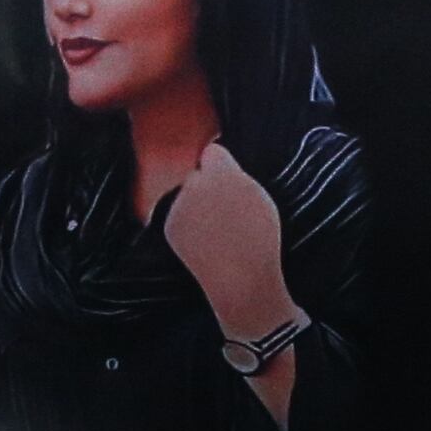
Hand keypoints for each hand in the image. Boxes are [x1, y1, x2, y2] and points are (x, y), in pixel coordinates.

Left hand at [164, 139, 293, 341]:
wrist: (240, 279)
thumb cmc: (258, 241)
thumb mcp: (260, 199)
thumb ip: (237, 176)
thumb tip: (218, 160)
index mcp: (225, 174)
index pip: (212, 152)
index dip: (218, 164)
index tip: (223, 174)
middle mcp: (197, 184)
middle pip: (196, 174)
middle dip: (205, 185)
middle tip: (222, 210)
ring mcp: (180, 205)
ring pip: (184, 196)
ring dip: (194, 206)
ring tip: (214, 230)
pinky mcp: (170, 225)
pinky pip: (177, 216)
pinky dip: (186, 225)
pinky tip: (203, 241)